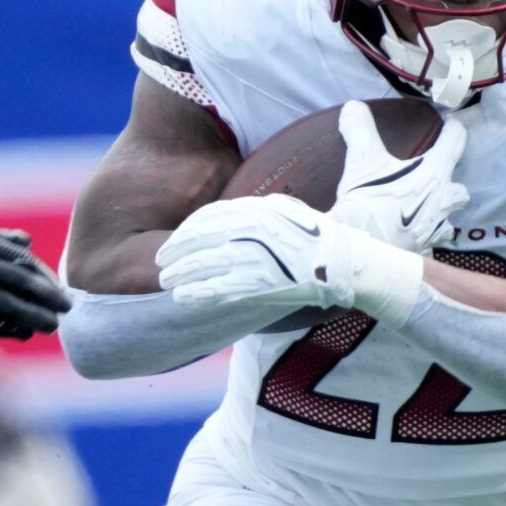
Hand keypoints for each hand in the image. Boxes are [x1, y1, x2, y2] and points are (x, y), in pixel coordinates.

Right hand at [0, 224, 69, 338]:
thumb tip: (28, 242)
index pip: (14, 258)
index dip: (41, 274)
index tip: (59, 288)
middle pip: (13, 281)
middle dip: (44, 296)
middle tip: (67, 307)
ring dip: (29, 316)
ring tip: (50, 326)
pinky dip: (1, 328)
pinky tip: (21, 332)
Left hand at [157, 195, 359, 311]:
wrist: (344, 262)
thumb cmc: (321, 236)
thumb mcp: (289, 208)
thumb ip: (260, 208)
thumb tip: (238, 210)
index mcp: (255, 209)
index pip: (206, 217)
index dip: (186, 231)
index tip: (176, 240)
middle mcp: (248, 230)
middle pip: (197, 239)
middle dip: (174, 252)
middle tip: (161, 262)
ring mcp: (251, 256)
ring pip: (202, 265)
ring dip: (179, 274)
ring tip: (166, 282)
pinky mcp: (257, 283)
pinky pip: (218, 288)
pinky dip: (196, 292)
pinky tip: (183, 297)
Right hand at [328, 101, 468, 253]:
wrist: (359, 252)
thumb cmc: (366, 204)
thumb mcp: (361, 162)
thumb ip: (360, 130)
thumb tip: (353, 108)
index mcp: (434, 174)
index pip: (455, 142)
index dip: (453, 128)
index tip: (448, 123)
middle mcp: (442, 202)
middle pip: (460, 189)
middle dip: (450, 182)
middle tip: (433, 177)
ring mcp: (435, 231)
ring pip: (447, 220)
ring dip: (439, 213)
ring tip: (421, 210)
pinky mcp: (423, 252)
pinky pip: (429, 244)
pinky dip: (421, 239)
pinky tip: (407, 237)